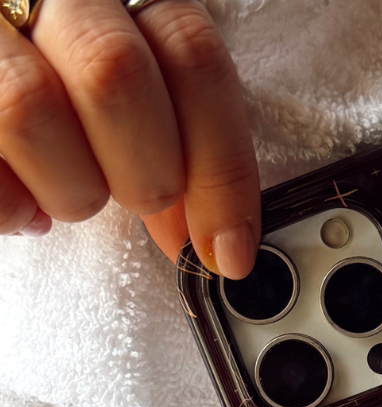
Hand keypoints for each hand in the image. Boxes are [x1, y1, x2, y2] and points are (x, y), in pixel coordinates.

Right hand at [0, 0, 258, 275]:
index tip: (229, 250)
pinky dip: (12, 206)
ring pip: (29, 107)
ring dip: (73, 189)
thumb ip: (177, 145)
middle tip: (139, 196)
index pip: (193, 56)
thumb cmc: (71, 81)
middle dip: (146, 173)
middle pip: (113, 76)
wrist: (4, 51)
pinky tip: (26, 202)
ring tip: (73, 191)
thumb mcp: (141, 92)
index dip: (223, 168)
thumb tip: (219, 242)